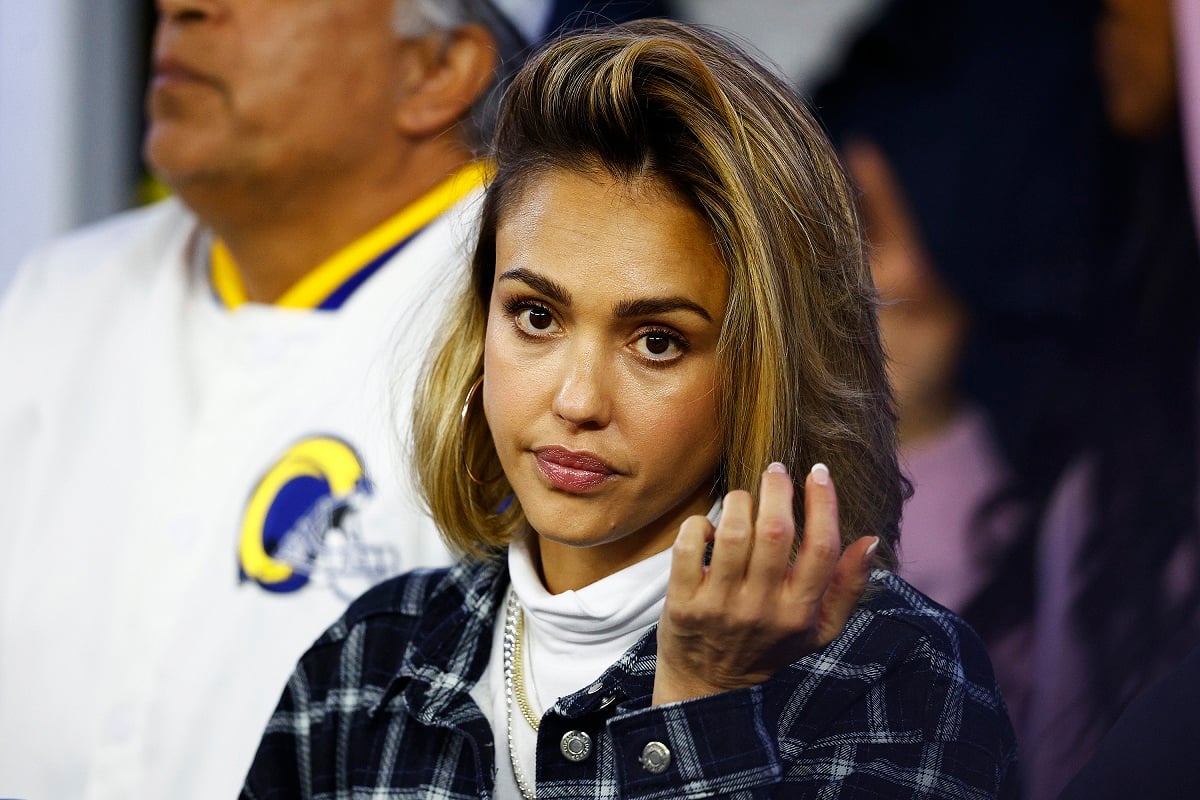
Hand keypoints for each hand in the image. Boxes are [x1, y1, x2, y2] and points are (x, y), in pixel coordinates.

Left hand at [652, 462, 877, 704]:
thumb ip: (847, 587)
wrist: (708, 687)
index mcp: (800, 612)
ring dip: (738, 502)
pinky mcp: (683, 604)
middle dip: (777, 490)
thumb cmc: (769, 647)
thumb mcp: (818, 629)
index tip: (818, 472)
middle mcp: (762, 609)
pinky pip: (690, 547)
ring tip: (741, 498)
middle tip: (775, 471)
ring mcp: (720, 606)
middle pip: (775, 532)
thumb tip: (870, 540)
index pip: (822, 548)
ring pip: (733, 533)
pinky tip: (708, 526)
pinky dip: (698, 525)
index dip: (824, 502)